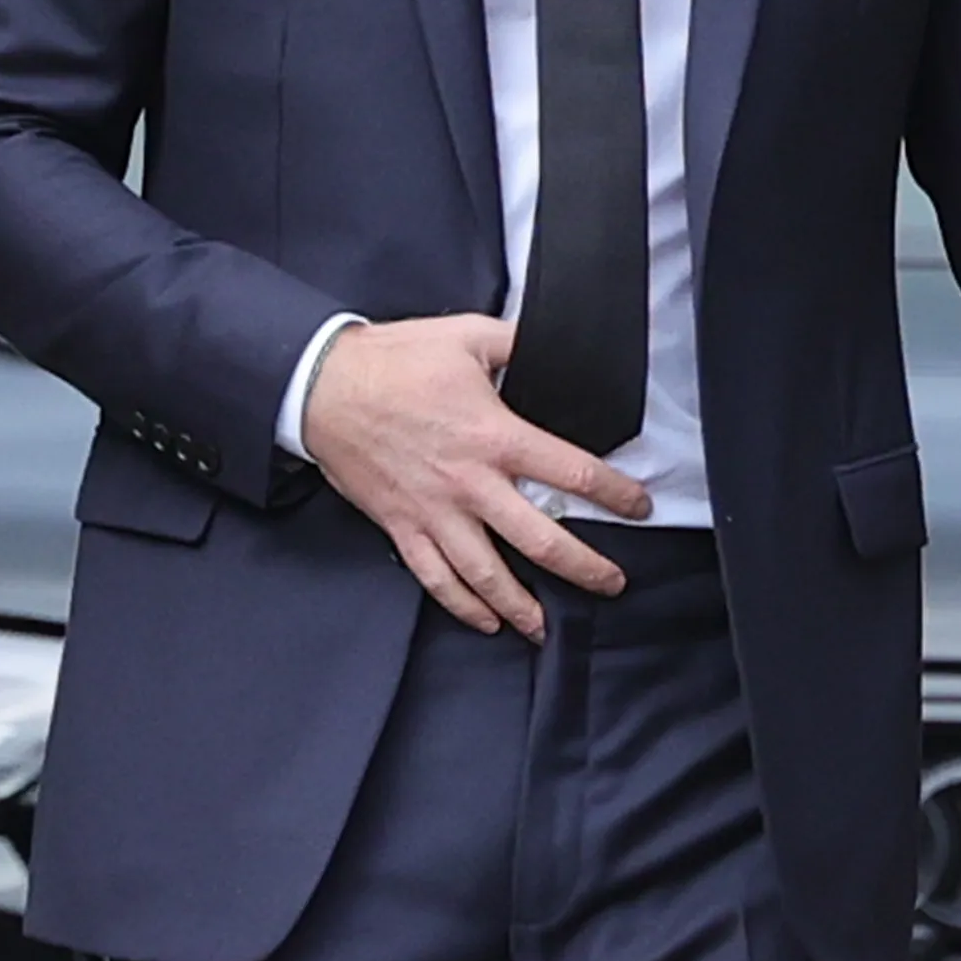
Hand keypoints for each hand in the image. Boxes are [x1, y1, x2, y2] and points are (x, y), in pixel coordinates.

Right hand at [301, 314, 650, 637]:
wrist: (321, 386)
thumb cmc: (392, 362)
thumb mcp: (467, 335)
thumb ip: (519, 343)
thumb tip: (556, 343)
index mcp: (495, 436)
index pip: (574, 473)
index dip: (616, 494)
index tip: (638, 506)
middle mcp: (471, 484)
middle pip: (541, 541)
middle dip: (584, 569)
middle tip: (611, 584)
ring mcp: (436, 512)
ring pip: (488, 574)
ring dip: (522, 605)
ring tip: (546, 625)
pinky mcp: (403, 527)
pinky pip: (437, 578)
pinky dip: (463, 605)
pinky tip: (486, 619)